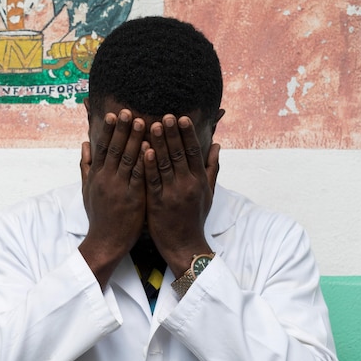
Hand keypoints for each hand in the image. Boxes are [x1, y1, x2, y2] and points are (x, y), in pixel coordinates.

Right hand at [79, 109, 146, 286]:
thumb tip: (84, 144)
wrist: (105, 241)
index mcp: (96, 175)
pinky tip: (152, 148)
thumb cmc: (98, 216)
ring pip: (127, 159)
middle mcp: (106, 178)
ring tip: (143, 122)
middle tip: (128, 110)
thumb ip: (86, 165)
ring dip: (135, 139)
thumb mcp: (87, 189)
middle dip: (122, 129)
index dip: (107, 130)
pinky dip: (145, 161)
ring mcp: (120, 188)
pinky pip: (140, 175)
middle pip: (114, 149)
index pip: (101, 148)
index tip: (112, 114)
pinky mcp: (133, 197)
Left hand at [143, 115, 219, 276]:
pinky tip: (144, 150)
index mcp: (199, 180)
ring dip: (159, 143)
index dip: (187, 134)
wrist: (184, 245)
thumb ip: (212, 168)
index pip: (194, 152)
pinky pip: (152, 180)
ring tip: (152, 125)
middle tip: (166, 115)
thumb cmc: (195, 217)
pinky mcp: (157, 202)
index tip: (181, 117)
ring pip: (164, 164)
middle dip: (172, 133)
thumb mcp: (208, 193)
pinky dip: (148, 165)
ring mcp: (172, 193)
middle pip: (179, 154)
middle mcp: (187, 184)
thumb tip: (217, 145)